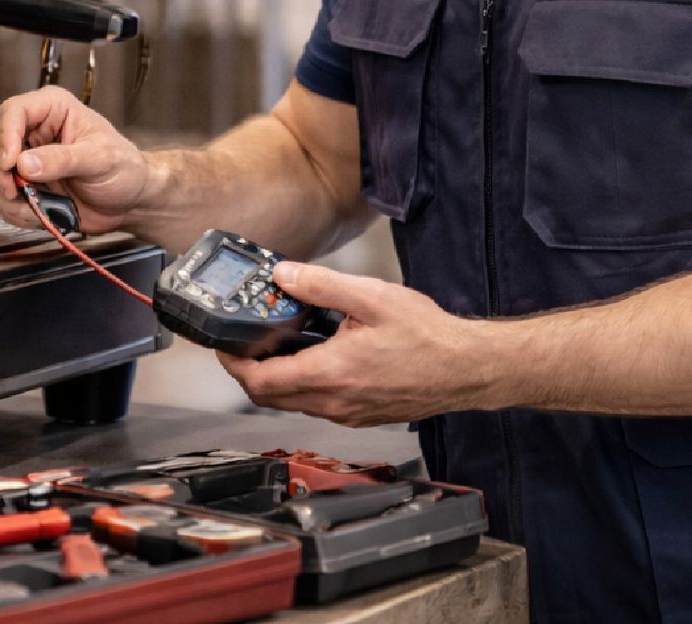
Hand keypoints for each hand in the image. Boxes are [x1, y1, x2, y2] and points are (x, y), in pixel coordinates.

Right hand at [0, 86, 151, 235]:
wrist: (129, 202)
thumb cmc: (124, 169)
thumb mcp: (100, 159)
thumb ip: (63, 160)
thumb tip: (24, 164)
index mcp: (52, 109)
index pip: (12, 111)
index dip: (5, 136)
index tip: (10, 165)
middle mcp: (32, 130)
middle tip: (16, 192)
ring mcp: (24, 159)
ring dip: (9, 198)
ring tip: (39, 209)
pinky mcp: (22, 186)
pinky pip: (0, 198)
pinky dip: (15, 212)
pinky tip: (39, 215)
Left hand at [215, 260, 496, 426]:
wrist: (467, 368)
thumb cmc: (428, 337)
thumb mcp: (370, 296)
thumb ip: (320, 285)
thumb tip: (283, 275)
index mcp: (331, 373)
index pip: (259, 381)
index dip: (233, 364)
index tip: (223, 345)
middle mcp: (335, 401)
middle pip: (268, 397)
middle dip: (248, 371)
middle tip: (245, 343)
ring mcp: (348, 413)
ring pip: (292, 403)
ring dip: (277, 378)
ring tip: (281, 343)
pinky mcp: (361, 415)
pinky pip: (318, 405)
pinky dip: (303, 384)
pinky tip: (316, 355)